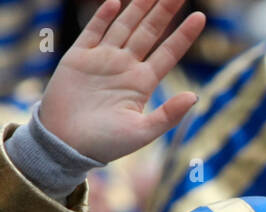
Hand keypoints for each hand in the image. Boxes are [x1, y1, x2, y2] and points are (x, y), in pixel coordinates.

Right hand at [39, 0, 204, 163]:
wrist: (65, 144)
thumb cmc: (105, 144)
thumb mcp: (142, 133)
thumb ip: (168, 115)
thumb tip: (194, 97)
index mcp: (142, 83)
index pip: (168, 53)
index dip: (184, 35)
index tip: (200, 17)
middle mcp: (125, 67)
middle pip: (149, 32)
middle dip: (163, 11)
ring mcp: (102, 59)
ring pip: (125, 26)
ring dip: (138, 7)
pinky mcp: (79, 56)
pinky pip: (94, 30)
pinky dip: (104, 16)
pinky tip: (116, 2)